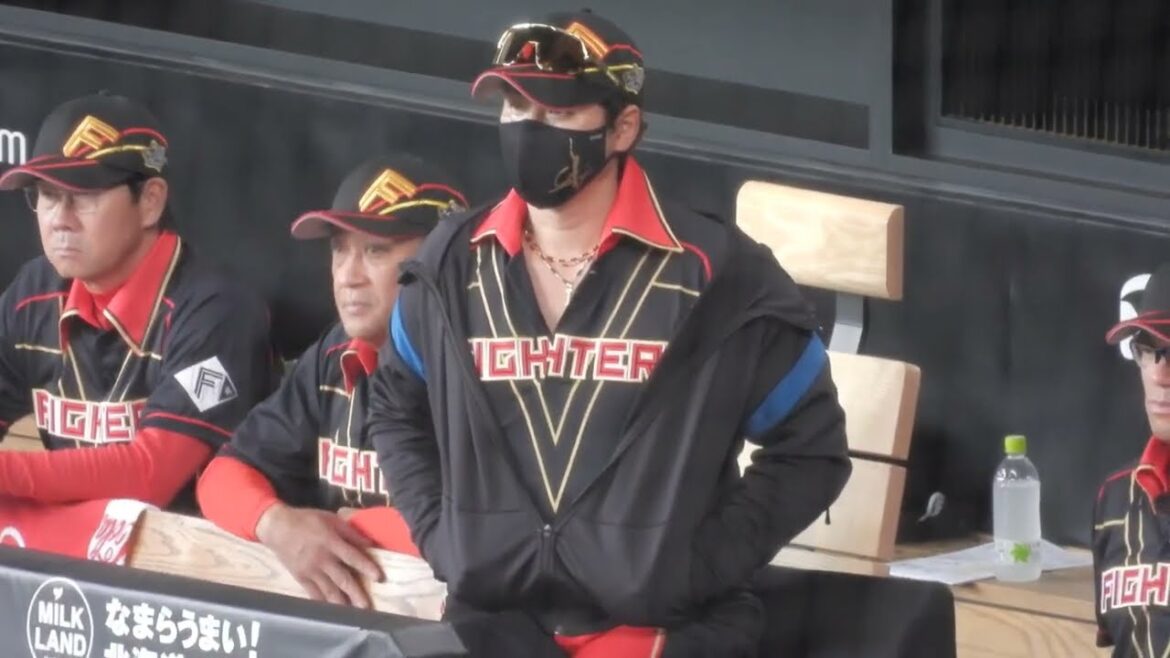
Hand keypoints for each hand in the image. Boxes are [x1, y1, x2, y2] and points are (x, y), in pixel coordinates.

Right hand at [255, 503, 383, 607]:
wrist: (278, 528)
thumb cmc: (307, 520)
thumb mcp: (331, 519)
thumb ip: (350, 533)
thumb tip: (370, 544)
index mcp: (331, 542)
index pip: (353, 557)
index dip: (367, 567)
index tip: (379, 578)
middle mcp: (322, 559)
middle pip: (342, 579)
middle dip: (356, 594)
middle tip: (367, 606)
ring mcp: (310, 571)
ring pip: (328, 590)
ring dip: (341, 603)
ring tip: (353, 614)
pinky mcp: (301, 578)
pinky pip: (314, 593)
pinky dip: (323, 603)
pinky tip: (332, 611)